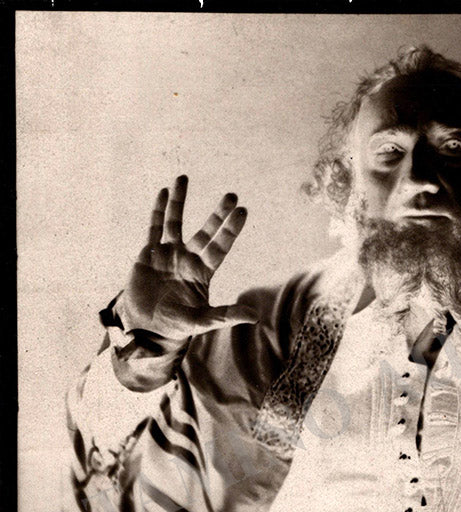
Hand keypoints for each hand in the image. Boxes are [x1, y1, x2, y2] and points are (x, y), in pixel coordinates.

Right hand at [116, 175, 257, 340]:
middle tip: (231, 195)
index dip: (230, 229)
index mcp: (203, 272)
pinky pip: (154, 227)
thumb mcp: (204, 321)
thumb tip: (255, 316)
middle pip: (206, 231)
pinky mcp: (148, 253)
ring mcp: (168, 253)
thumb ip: (226, 315)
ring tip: (184, 177)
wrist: (146, 327)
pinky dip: (158, 210)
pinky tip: (164, 192)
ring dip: (180, 201)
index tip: (242, 211)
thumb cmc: (176, 324)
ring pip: (176, 221)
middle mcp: (188, 258)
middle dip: (217, 214)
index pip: (221, 246)